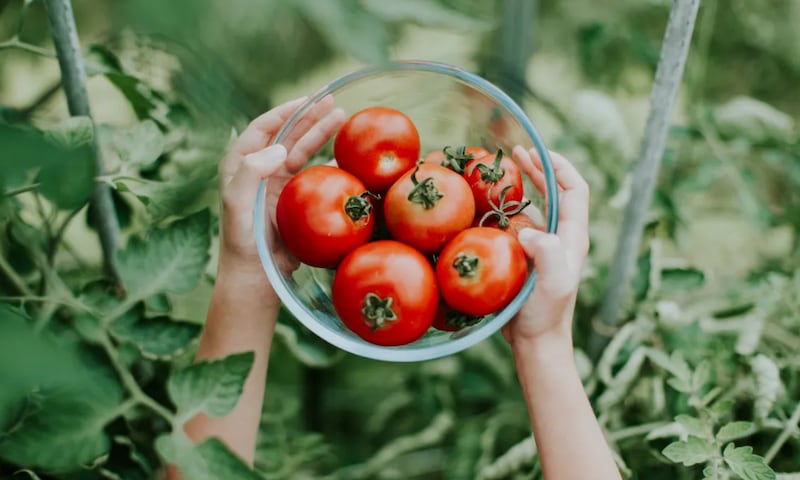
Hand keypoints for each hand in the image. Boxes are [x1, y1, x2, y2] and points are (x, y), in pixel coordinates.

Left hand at [217, 95, 344, 293]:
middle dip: (309, 115)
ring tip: (342, 116)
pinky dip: (331, 163)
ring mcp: (279, 185)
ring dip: (321, 133)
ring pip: (303, 150)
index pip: (263, 128)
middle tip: (332, 100)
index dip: (285, 110)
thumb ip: (251, 172)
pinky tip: (346, 154)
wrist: (256, 276)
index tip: (307, 99)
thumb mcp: (236, 204)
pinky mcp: (295, 200)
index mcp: (240, 164)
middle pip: (287, 134)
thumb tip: (279, 148)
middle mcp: (260, 169)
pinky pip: (315, 174)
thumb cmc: (242, 241)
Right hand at [503, 147, 589, 348]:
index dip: (559, 166)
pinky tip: (486, 209)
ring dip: (521, 187)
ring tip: (499, 174)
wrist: (536, 342)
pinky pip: (518, 226)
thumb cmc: (545, 314)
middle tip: (514, 153)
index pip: (575, 189)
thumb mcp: (552, 283)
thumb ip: (548, 253)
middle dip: (538, 169)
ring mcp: (544, 248)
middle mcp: (562, 237)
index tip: (536, 152)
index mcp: (572, 236)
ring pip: (536, 207)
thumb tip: (529, 230)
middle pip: (556, 192)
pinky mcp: (527, 258)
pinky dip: (506, 211)